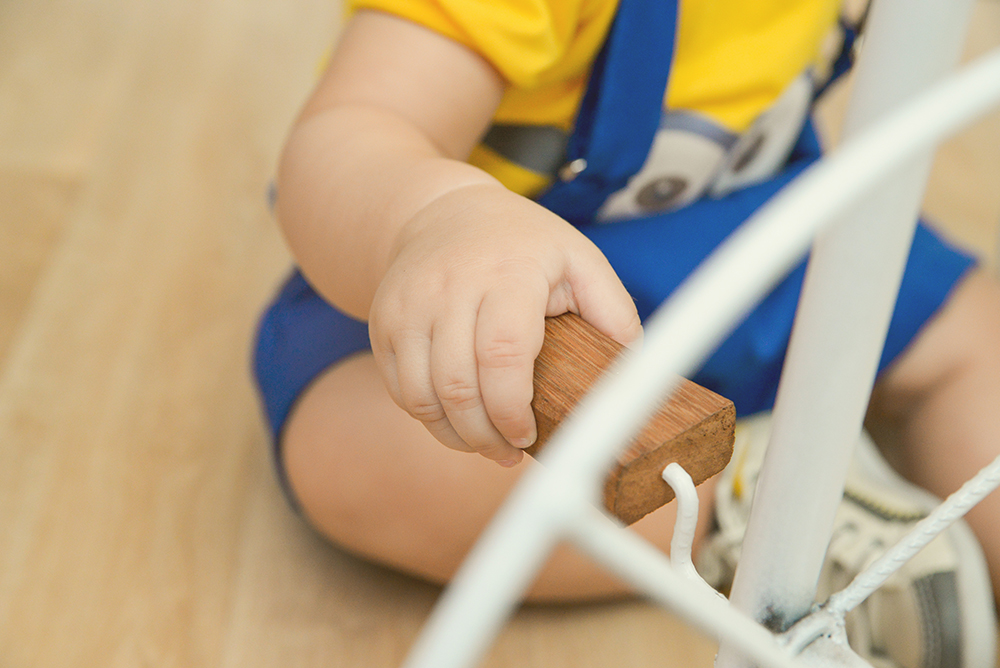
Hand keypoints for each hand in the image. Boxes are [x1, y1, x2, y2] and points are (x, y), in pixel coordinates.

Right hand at [369, 183, 641, 465]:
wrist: (442, 213)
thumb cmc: (522, 243)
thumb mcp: (579, 259)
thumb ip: (614, 312)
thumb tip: (646, 374)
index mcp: (506, 273)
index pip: (502, 354)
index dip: (513, 410)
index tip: (529, 436)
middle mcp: (449, 286)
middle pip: (458, 386)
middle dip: (486, 435)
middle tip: (511, 451)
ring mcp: (408, 305)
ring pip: (421, 395)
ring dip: (455, 435)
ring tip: (486, 444)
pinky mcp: (383, 321)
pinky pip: (400, 388)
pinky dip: (428, 417)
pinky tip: (457, 421)